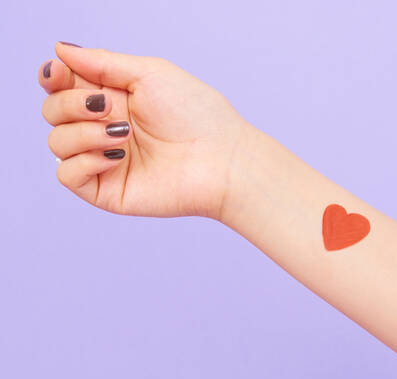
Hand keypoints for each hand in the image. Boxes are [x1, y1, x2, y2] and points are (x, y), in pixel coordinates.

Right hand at [38, 42, 255, 217]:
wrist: (222, 160)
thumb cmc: (196, 113)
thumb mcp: (150, 73)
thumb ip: (102, 63)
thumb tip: (61, 49)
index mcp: (113, 98)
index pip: (63, 85)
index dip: (52, 76)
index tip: (58, 71)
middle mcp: (104, 128)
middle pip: (53, 111)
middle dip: (71, 103)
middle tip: (107, 106)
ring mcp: (104, 160)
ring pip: (57, 143)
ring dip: (84, 132)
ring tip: (124, 134)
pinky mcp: (106, 189)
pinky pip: (67, 175)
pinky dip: (85, 161)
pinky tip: (118, 155)